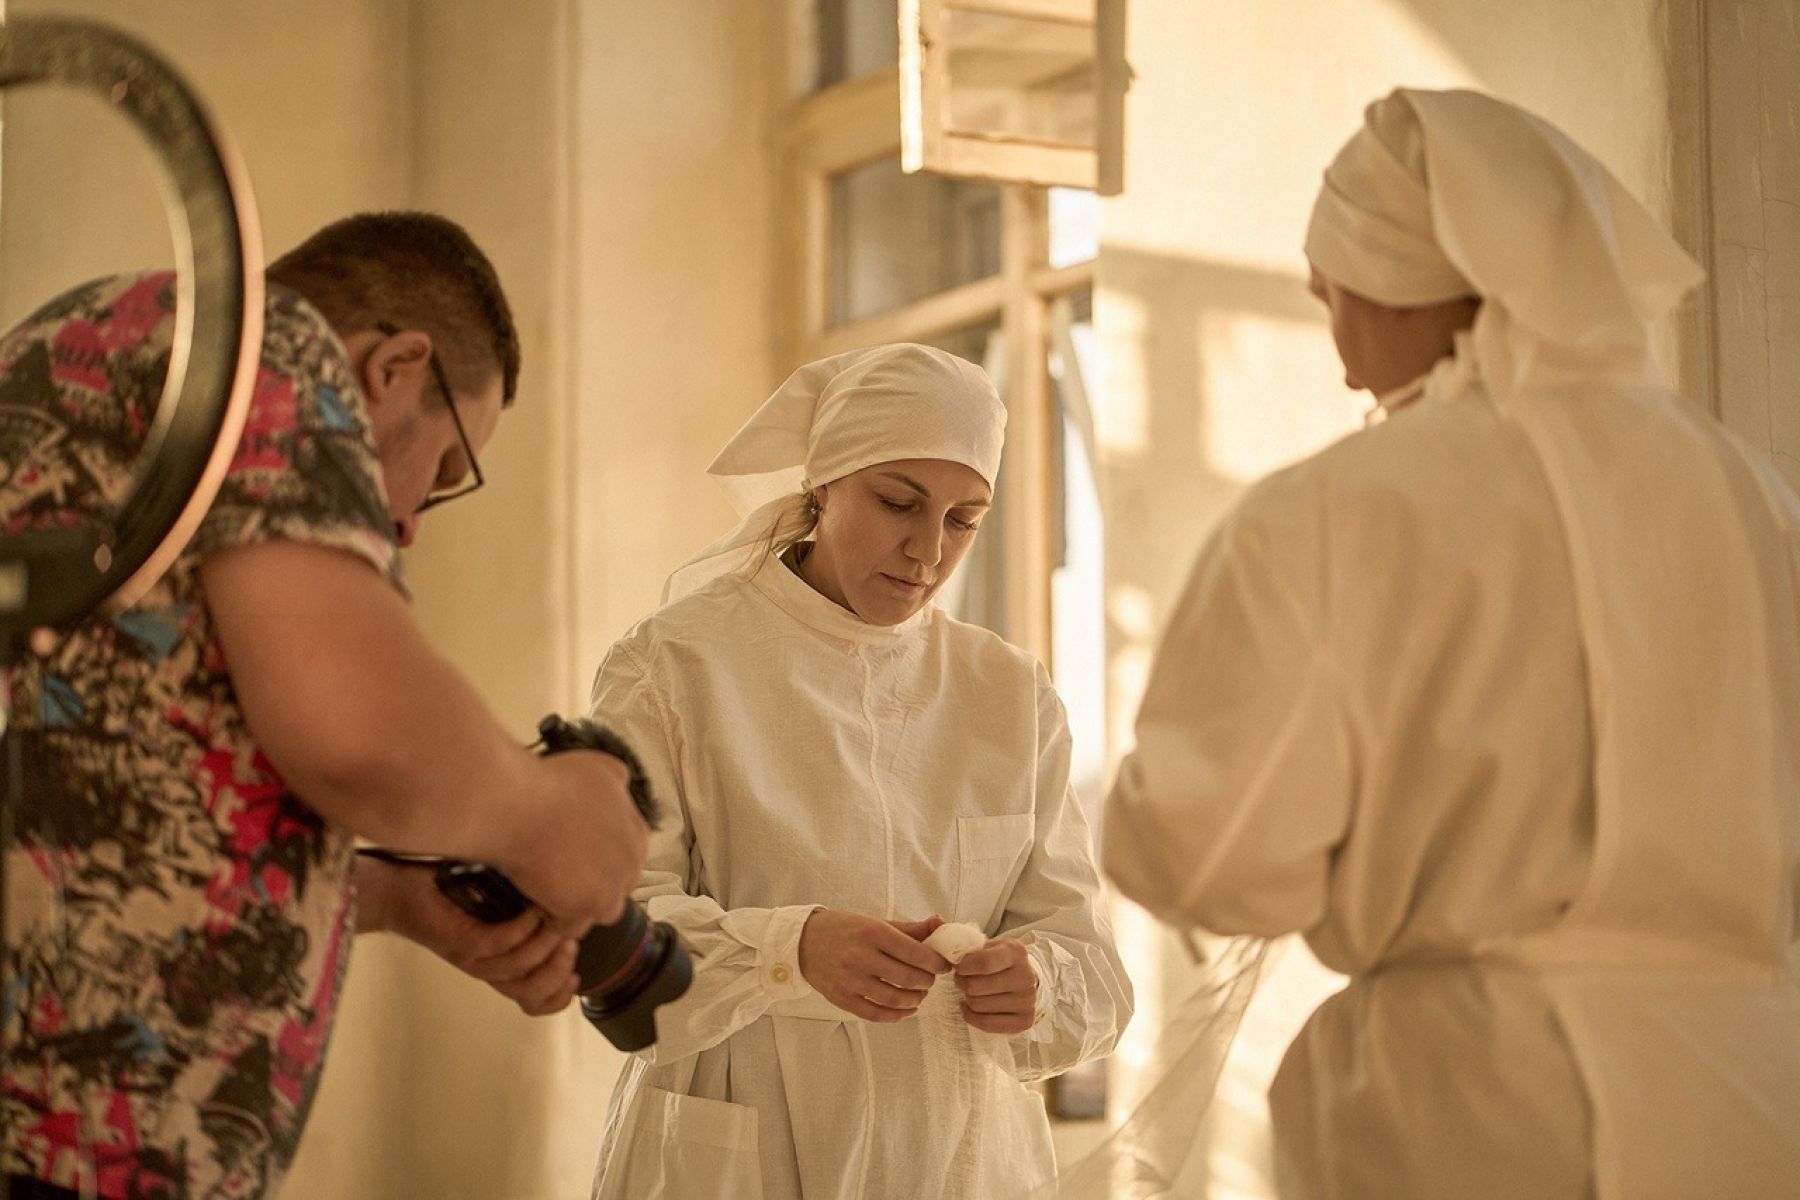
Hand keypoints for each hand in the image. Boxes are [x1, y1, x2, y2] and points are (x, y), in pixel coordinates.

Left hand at [354, 855, 579, 1015]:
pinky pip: (496, 945)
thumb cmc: (449, 894)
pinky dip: (519, 930)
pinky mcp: (457, 942)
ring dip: (542, 949)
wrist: (398, 892)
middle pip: (529, 994)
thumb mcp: (499, 904)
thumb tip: (567, 907)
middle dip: (557, 973)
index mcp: (499, 966)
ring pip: (515, 970)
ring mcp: (471, 959)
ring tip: (555, 922)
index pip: (533, 1001)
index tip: (577, 978)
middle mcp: (486, 969)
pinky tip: (532, 911)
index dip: (558, 998)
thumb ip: (528, 913)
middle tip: (570, 943)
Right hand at [502, 750, 649, 936]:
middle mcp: (632, 862)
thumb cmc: (553, 783)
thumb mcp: (597, 768)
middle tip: (558, 873)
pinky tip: (536, 902)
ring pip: (599, 911)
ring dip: (577, 906)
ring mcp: (611, 888)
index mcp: (637, 833)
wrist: (520, 807)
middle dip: (592, 884)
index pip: (625, 858)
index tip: (573, 854)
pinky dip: (554, 920)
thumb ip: (617, 781)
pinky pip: (571, 928)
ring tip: (548, 892)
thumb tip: (622, 785)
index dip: (598, 858)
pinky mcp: (585, 908)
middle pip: (615, 886)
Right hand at [799, 909, 951, 1022]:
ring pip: (894, 999)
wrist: (803, 942)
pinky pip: (876, 1014)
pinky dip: (897, 1016)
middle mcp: (861, 957)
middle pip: (908, 978)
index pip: (915, 952)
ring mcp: (850, 980)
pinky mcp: (842, 999)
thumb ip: (910, 927)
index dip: (936, 962)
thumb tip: (941, 924)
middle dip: (927, 981)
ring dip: (915, 999)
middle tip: (930, 979)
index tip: (943, 965)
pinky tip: (906, 1010)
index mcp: (873, 932)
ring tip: (919, 993)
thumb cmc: (845, 929)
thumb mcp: (876, 922)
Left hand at [954, 938, 1038, 1034]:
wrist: (1025, 978)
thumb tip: (935, 921)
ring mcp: (1027, 1001)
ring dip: (968, 999)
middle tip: (963, 979)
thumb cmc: (998, 960)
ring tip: (971, 991)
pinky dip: (972, 1016)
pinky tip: (972, 1007)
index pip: (982, 963)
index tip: (959, 966)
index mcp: (1015, 953)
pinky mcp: (1024, 1021)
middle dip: (962, 983)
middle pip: (976, 987)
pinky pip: (986, 1024)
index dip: (963, 966)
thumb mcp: (984, 944)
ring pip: (979, 1006)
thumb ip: (958, 935)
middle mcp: (1025, 977)